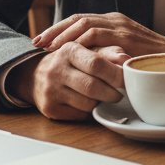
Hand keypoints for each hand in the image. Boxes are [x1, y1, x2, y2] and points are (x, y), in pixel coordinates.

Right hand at [6, 43, 128, 119]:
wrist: (36, 75)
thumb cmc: (71, 61)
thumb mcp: (87, 50)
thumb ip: (108, 52)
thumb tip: (127, 59)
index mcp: (69, 50)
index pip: (96, 63)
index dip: (115, 73)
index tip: (127, 79)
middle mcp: (56, 70)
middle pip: (92, 86)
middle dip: (112, 92)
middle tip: (122, 93)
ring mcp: (50, 91)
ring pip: (87, 103)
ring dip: (102, 102)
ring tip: (107, 97)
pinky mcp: (49, 108)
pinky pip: (79, 114)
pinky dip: (90, 111)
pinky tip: (91, 103)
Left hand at [33, 12, 164, 57]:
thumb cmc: (147, 60)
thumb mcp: (122, 51)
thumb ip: (106, 50)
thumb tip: (81, 60)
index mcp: (113, 21)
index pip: (80, 19)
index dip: (59, 29)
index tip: (42, 41)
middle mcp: (115, 19)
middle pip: (78, 18)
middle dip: (55, 31)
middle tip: (37, 42)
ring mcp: (120, 25)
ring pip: (84, 23)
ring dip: (63, 36)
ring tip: (48, 48)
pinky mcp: (125, 35)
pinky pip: (96, 33)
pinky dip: (80, 41)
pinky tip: (69, 52)